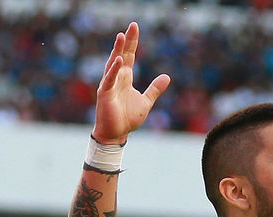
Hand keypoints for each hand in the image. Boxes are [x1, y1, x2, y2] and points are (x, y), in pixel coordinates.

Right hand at [92, 22, 170, 144]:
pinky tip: (119, 60)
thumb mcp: (146, 101)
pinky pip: (110, 79)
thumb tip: (167, 77)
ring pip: (113, 63)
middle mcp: (116, 77)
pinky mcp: (105, 93)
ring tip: (122, 36)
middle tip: (132, 26)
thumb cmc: (127, 118)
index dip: (133, 42)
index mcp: (125, 77)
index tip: (135, 28)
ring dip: (117, 50)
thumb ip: (155, 89)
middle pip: (122, 54)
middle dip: (127, 41)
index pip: (129, 55)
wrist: (116, 134)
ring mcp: (109, 84)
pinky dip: (114, 70)